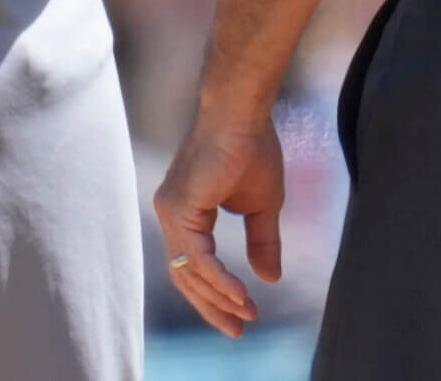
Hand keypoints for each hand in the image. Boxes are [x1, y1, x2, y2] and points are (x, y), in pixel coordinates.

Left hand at [154, 116, 284, 337]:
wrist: (243, 113)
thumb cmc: (252, 148)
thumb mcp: (263, 206)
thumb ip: (262, 241)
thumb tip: (269, 279)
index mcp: (187, 211)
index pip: (195, 265)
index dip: (217, 292)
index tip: (243, 315)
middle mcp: (171, 213)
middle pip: (186, 275)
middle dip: (212, 306)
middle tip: (238, 329)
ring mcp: (171, 211)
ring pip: (188, 271)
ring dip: (218, 298)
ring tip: (245, 315)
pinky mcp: (179, 208)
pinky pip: (196, 257)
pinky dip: (218, 279)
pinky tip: (240, 295)